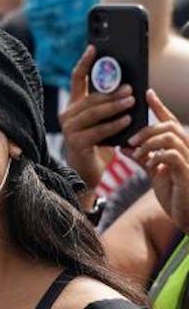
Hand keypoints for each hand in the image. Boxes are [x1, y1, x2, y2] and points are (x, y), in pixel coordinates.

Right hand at [59, 45, 129, 191]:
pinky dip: (113, 125)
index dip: (84, 62)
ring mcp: (69, 129)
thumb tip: (127, 87)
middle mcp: (67, 115)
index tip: (94, 48)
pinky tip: (126, 121)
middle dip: (111, 91)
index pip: (76, 79)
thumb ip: (107, 105)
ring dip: (114, 106)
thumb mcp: (103, 120)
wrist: (88, 171)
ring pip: (93, 112)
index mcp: (74, 105)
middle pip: (90, 97)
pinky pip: (97, 130)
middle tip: (130, 87)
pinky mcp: (76, 143)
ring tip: (131, 101)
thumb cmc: (99, 143)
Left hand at [130, 90, 188, 232]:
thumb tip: (125, 147)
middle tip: (131, 140)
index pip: (170, 122)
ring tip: (138, 152)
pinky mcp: (187, 173)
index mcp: (180, 147)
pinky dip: (156, 156)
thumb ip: (143, 158)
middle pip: (169, 126)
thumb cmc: (174, 193)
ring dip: (149, 142)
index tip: (147, 92)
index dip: (160, 106)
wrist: (186, 216)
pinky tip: (149, 164)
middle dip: (147, 129)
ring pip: (170, 137)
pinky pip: (172, 155)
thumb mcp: (155, 173)